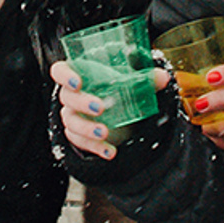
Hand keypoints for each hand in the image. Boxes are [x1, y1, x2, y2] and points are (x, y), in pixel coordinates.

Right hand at [50, 59, 170, 159]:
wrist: (117, 113)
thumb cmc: (115, 89)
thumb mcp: (130, 82)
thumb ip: (145, 79)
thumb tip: (163, 77)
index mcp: (79, 75)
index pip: (60, 71)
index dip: (64, 75)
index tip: (77, 82)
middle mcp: (71, 96)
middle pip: (67, 98)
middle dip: (82, 103)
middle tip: (100, 107)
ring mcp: (72, 116)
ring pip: (71, 122)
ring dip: (86, 128)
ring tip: (104, 132)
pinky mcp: (78, 135)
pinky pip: (80, 142)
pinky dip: (95, 148)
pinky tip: (110, 151)